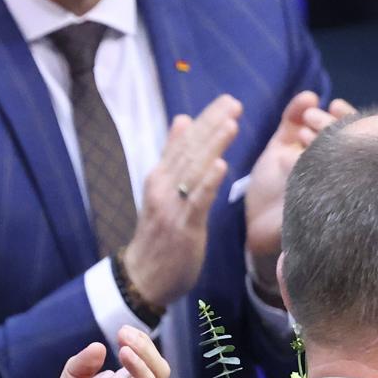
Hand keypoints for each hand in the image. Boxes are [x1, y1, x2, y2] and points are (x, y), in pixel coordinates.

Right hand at [121, 95, 241, 309]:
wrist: (143, 276)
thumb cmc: (159, 234)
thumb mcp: (163, 190)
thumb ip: (172, 156)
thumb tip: (182, 120)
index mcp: (161, 175)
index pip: (184, 141)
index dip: (205, 120)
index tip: (226, 101)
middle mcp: (163, 185)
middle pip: (189, 150)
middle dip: (212, 125)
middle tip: (234, 103)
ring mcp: (171, 205)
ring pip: (194, 170)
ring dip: (212, 145)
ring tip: (231, 123)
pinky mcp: (182, 226)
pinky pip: (197, 201)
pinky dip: (208, 182)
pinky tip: (221, 164)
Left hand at [243, 92, 353, 299]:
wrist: (253, 227)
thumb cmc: (271, 186)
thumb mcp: (281, 145)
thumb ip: (292, 118)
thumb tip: (310, 96)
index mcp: (335, 159)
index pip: (356, 134)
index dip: (348, 118)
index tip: (332, 105)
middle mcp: (343, 178)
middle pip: (358, 147)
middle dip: (336, 128)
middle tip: (314, 119)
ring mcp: (341, 197)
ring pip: (348, 166)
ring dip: (329, 145)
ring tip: (305, 134)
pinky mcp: (330, 217)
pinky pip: (332, 192)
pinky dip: (315, 170)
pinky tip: (297, 159)